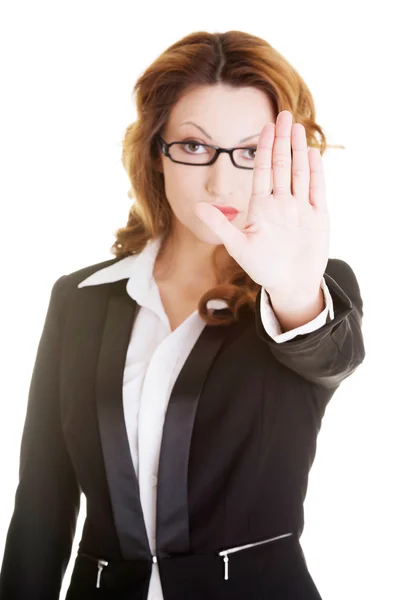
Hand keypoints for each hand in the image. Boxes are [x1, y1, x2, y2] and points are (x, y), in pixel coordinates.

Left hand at [194, 110, 329, 297]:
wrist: (290, 285)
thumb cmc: (262, 267)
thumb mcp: (238, 246)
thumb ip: (221, 225)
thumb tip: (198, 207)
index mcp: (261, 206)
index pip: (262, 171)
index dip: (263, 149)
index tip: (265, 126)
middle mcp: (281, 203)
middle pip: (282, 165)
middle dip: (282, 140)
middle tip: (283, 115)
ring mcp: (300, 208)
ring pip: (299, 173)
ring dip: (298, 150)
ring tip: (297, 127)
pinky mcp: (318, 216)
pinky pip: (317, 189)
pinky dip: (315, 172)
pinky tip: (312, 154)